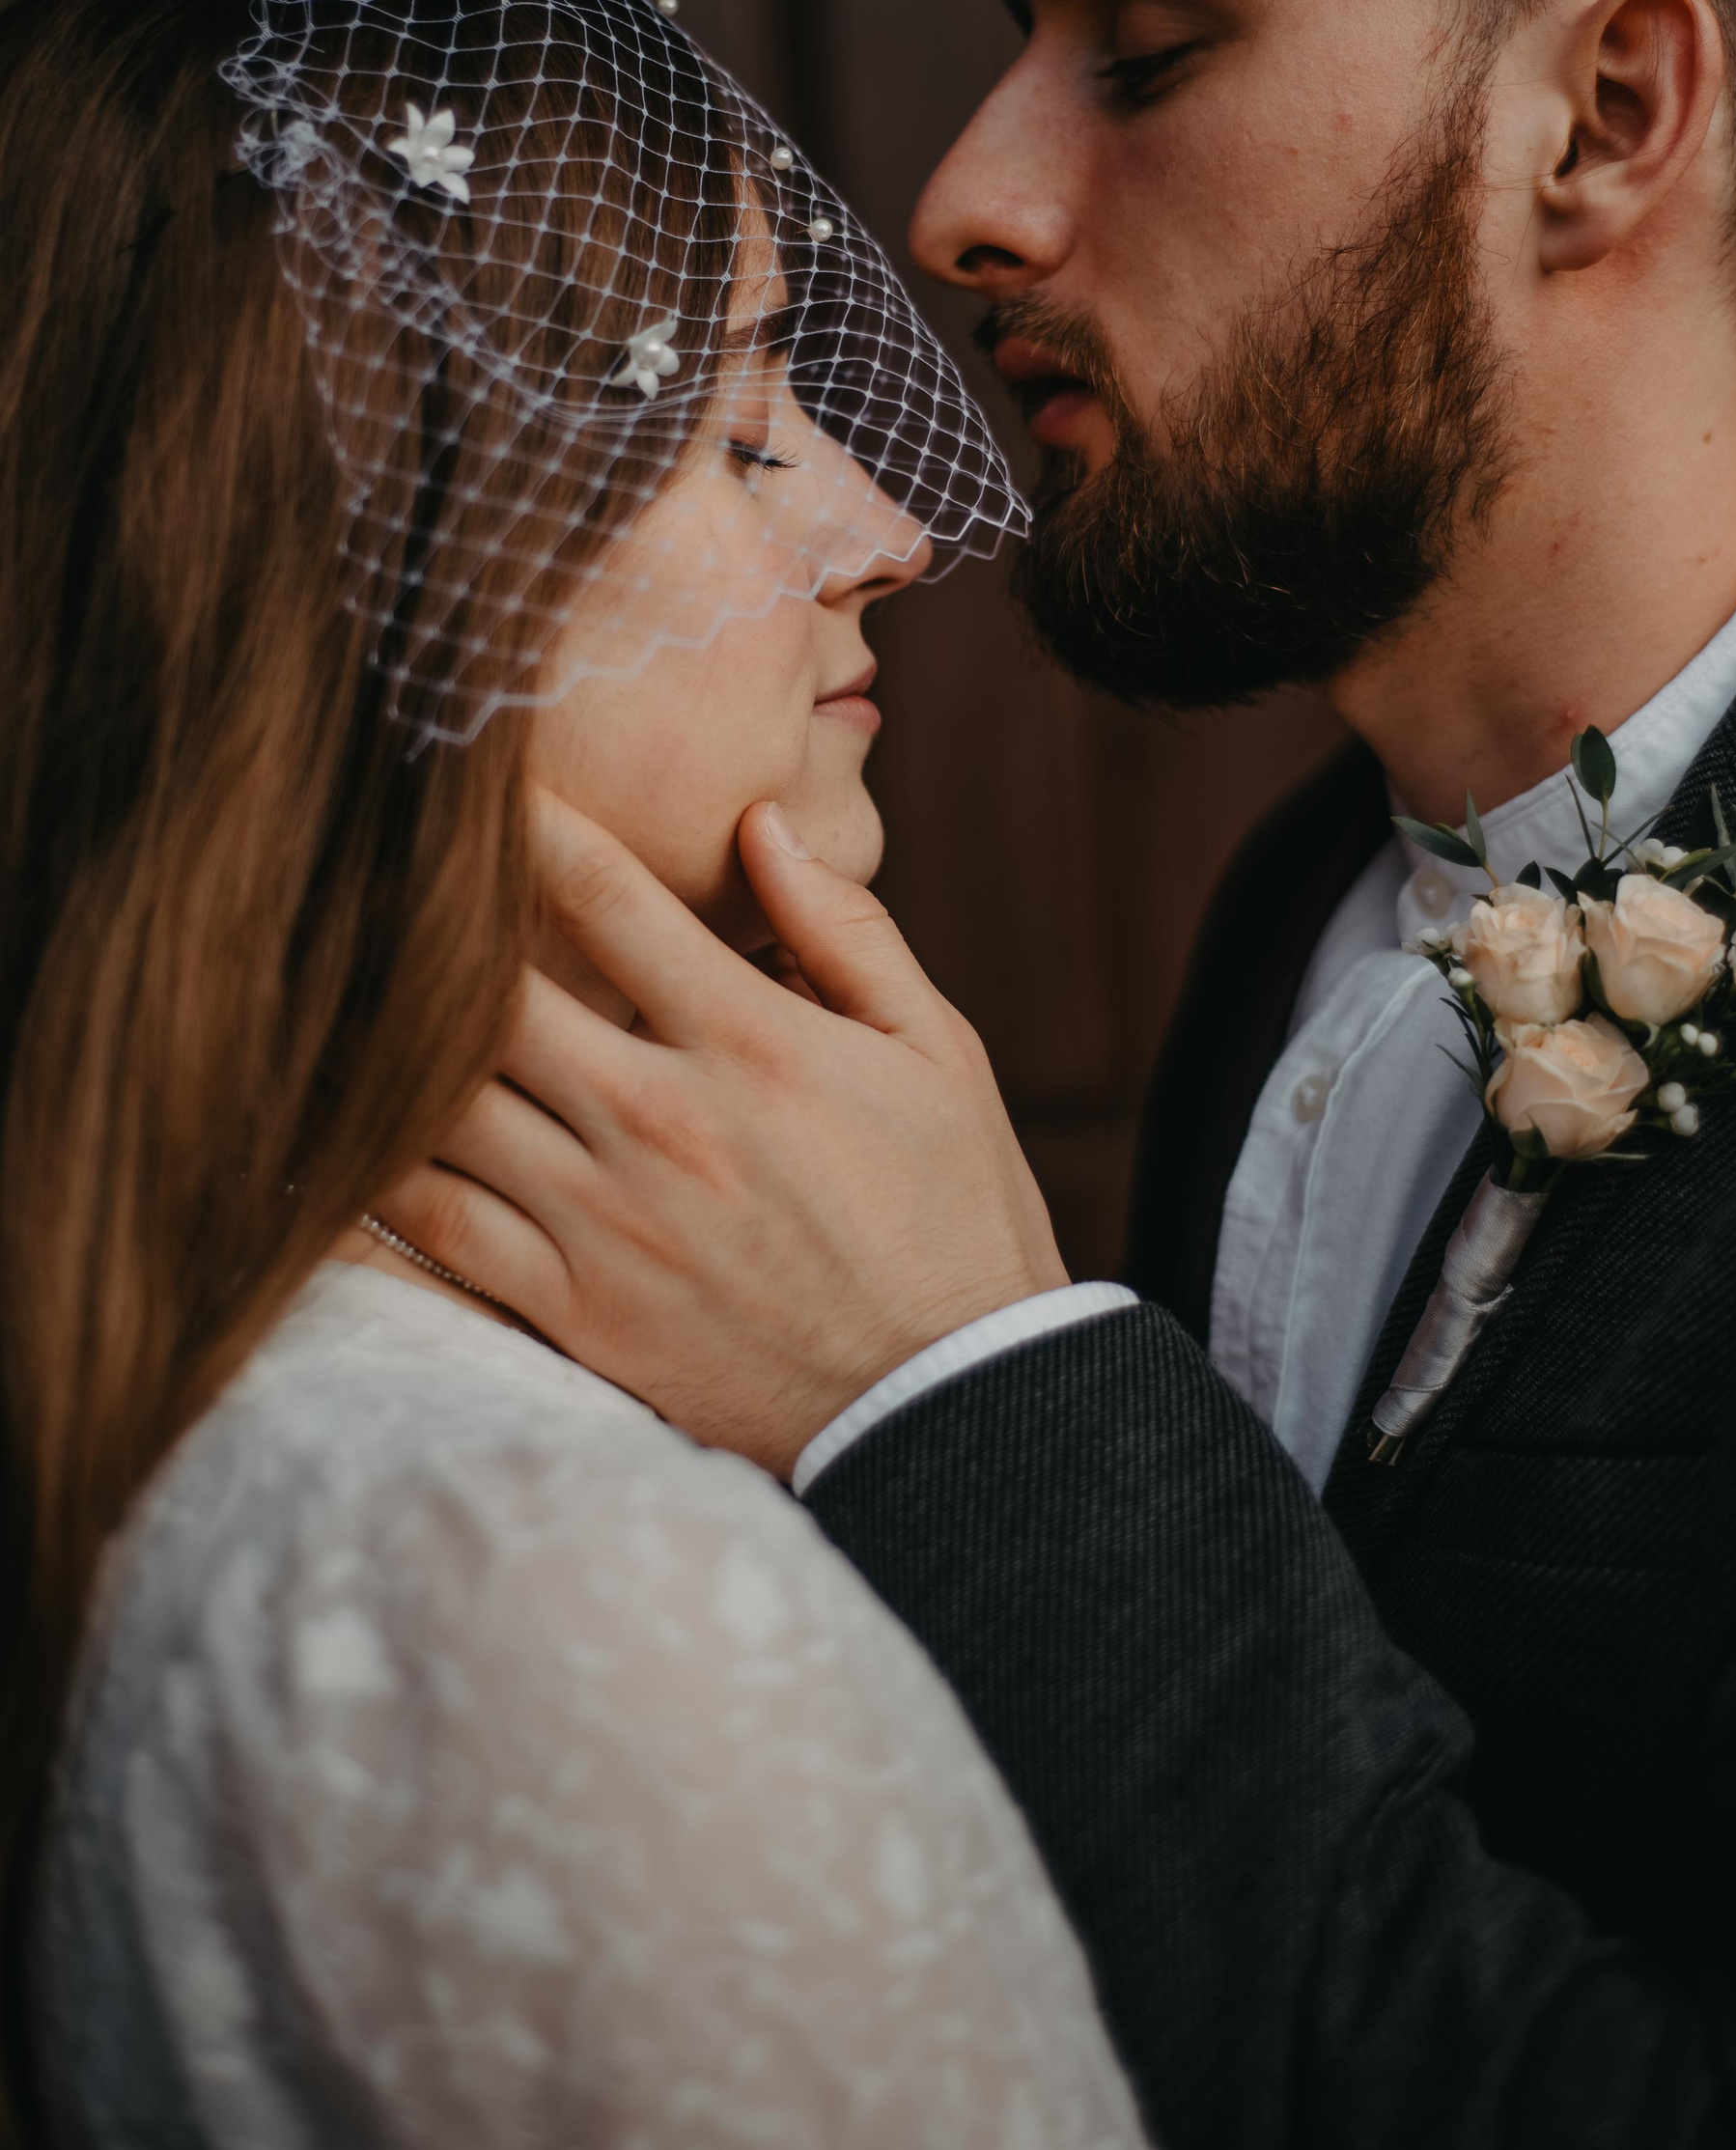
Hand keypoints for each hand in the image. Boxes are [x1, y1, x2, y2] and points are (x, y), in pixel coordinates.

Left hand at [375, 791, 1066, 1475]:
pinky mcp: (576, 1313)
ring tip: (341, 987)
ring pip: (442, 1103)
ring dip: (385, 1040)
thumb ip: (844, 932)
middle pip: (491, 987)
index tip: (476, 780)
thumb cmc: (952, 1214)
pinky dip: (367, 1181)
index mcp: (750, 1041)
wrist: (953, 1408)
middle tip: (378, 874)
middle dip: (428, 918)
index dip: (527, 819)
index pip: (604, 894)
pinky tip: (329, 1134)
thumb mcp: (936, 1052)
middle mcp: (661, 1120)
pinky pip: (435, 1233)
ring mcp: (607, 1221)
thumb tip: (761, 826)